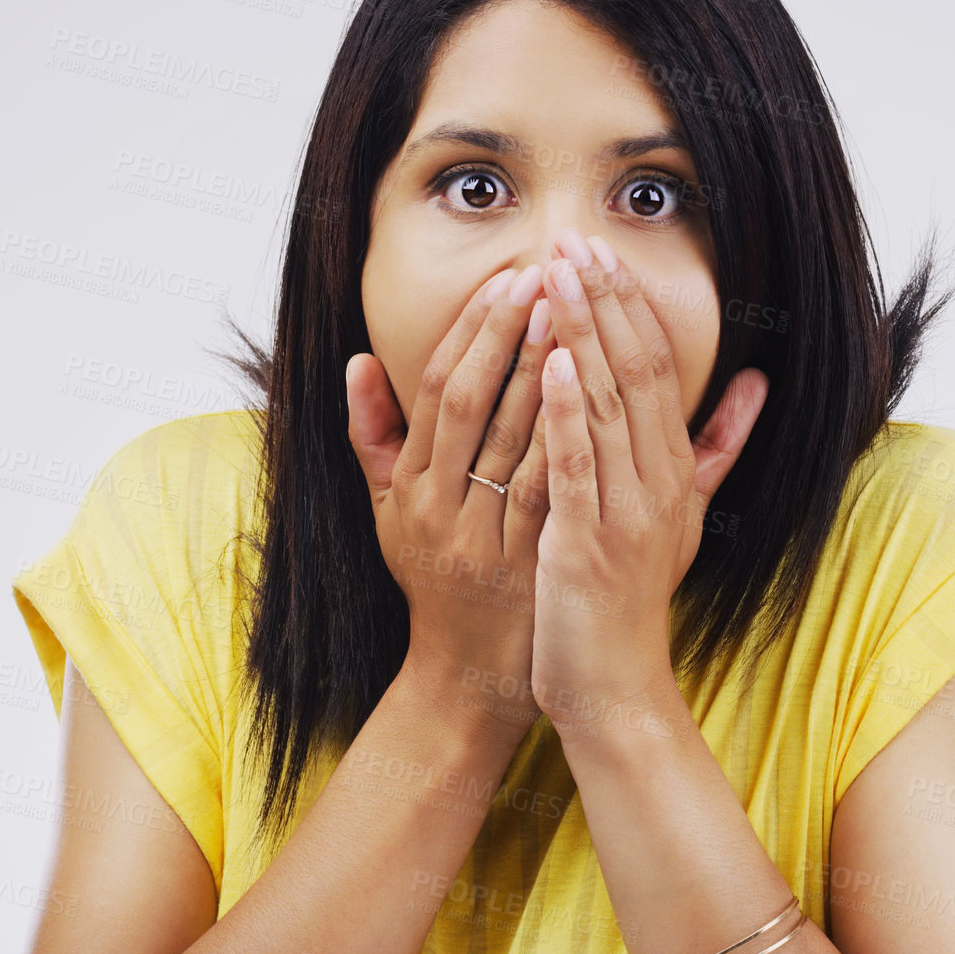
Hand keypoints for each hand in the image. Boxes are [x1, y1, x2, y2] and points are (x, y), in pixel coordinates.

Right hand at [345, 265, 557, 746]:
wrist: (467, 677)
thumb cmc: (434, 581)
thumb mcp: (390, 512)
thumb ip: (374, 436)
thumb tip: (360, 361)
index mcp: (410, 487)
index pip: (436, 391)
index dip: (470, 332)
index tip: (505, 281)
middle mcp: (439, 507)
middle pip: (470, 404)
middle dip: (507, 335)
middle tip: (543, 276)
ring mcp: (481, 536)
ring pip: (511, 441)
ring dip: (542, 372)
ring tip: (573, 313)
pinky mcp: (523, 563)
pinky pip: (547, 490)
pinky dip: (568, 438)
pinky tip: (595, 394)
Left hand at [528, 230, 767, 739]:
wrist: (616, 686)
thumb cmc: (633, 597)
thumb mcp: (683, 517)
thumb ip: (716, 447)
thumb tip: (758, 382)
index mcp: (673, 469)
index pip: (655, 368)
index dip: (628, 304)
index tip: (599, 249)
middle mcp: (657, 482)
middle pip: (633, 372)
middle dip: (602, 300)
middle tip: (572, 238)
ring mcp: (625, 511)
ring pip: (605, 406)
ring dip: (581, 334)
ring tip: (556, 275)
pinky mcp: (587, 543)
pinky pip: (580, 466)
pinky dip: (568, 412)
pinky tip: (553, 362)